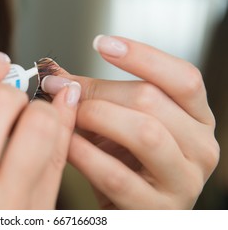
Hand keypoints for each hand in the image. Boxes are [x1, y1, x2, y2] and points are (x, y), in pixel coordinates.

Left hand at [42, 36, 218, 208]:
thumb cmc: (124, 161)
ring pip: (144, 133)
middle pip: (152, 99)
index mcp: (195, 118)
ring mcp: (184, 181)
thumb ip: (91, 94)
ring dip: (95, 117)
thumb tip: (53, 70)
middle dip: (98, 90)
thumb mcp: (115, 121)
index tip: (101, 42)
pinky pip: (116, 174)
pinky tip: (65, 144)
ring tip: (66, 115)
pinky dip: (84, 153)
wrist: (128, 209)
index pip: (183, 76)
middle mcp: (201, 147)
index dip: (142, 56)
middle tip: (60, 88)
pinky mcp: (158, 210)